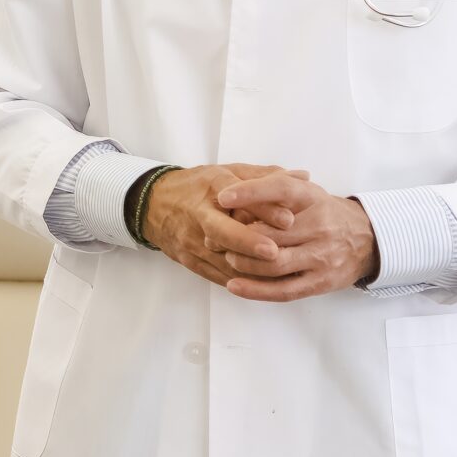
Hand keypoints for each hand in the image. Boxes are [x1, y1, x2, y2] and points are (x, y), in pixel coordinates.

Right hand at [140, 163, 304, 288]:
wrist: (153, 205)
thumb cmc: (198, 186)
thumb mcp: (228, 171)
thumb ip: (266, 175)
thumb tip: (303, 176)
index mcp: (211, 188)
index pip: (237, 198)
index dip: (263, 209)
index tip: (288, 219)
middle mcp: (199, 216)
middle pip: (223, 233)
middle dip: (249, 243)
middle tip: (275, 252)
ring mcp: (192, 241)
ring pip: (222, 260)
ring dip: (250, 269)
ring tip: (280, 275)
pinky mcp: (190, 261)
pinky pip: (217, 276)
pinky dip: (241, 282)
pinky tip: (263, 285)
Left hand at [210, 172, 380, 301]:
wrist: (366, 239)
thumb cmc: (324, 213)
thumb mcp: (306, 192)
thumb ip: (275, 188)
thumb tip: (233, 189)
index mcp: (313, 198)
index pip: (280, 190)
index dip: (250, 193)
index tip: (222, 197)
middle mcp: (319, 226)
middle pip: (270, 233)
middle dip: (236, 237)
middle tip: (214, 236)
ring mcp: (321, 256)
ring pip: (273, 263)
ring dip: (243, 263)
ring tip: (227, 257)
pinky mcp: (319, 282)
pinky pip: (283, 290)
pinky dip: (255, 290)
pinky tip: (234, 286)